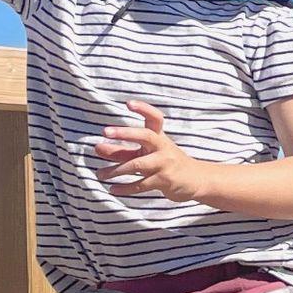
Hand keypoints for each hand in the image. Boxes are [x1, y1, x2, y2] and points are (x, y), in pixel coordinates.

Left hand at [93, 102, 209, 203]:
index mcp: (159, 136)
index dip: (143, 109)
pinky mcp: (165, 181)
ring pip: (137, 165)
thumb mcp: (145, 154)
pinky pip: (141, 184)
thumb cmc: (165, 163)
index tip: (128, 103)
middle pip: (145, 135)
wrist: (195, 180)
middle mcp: (163, 147)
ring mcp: (165, 164)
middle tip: (105, 131)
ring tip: (100, 174)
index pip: (154, 118)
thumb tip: (97, 148)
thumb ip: (122, 151)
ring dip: (116, 170)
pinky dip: (125, 188)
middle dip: (125, 132)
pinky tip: (113, 189)